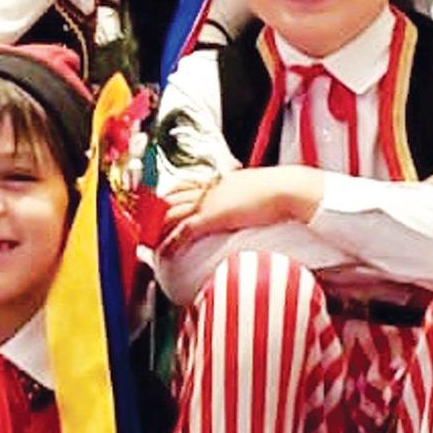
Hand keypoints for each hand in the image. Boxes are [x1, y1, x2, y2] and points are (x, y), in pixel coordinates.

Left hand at [159, 163, 322, 251]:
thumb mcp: (255, 188)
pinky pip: (183, 230)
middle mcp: (208, 188)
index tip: (160, 206)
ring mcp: (208, 202)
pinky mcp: (212, 217)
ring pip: (172, 213)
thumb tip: (247, 202)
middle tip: (146, 228)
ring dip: (157, 229)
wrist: (286, 189)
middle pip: (171, 198)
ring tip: (148, 243)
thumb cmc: (278, 190)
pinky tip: (164, 252)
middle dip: (155, 214)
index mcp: (218, 180)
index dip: (169, 197)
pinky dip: (171, 242)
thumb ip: (244, 194)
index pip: (184, 186)